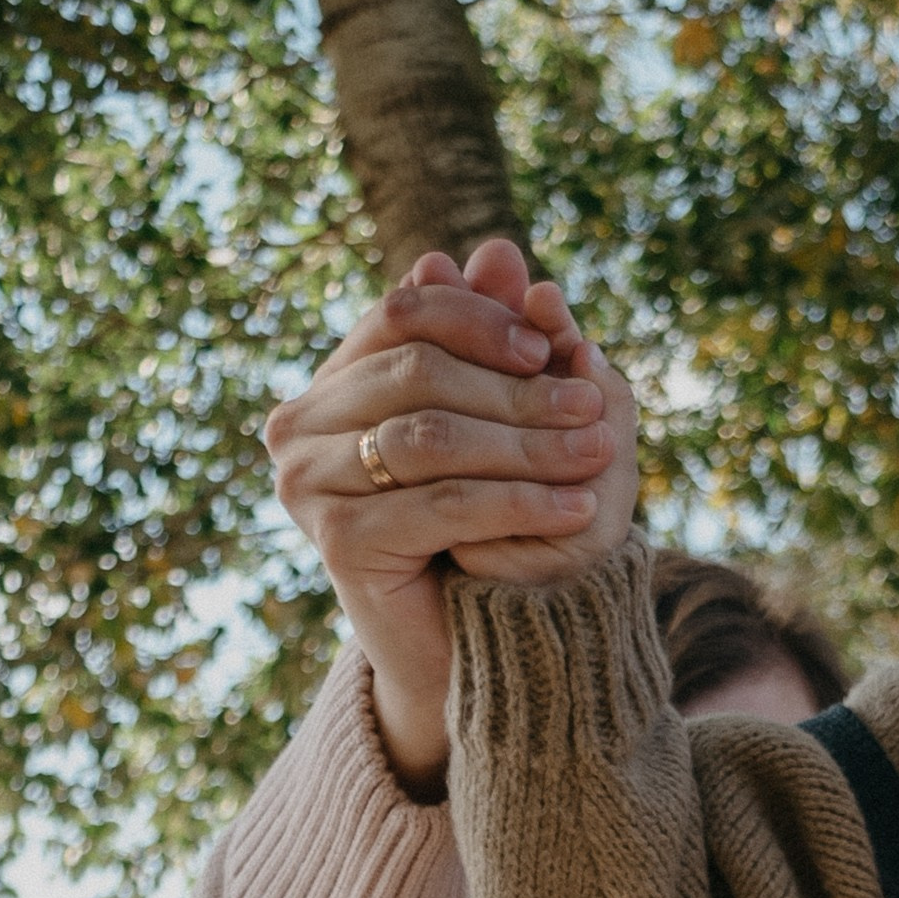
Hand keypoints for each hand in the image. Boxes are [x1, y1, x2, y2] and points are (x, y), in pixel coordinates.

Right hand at [264, 239, 640, 793]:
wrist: (465, 647)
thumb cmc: (485, 527)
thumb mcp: (499, 422)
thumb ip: (493, 339)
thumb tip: (499, 250)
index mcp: (333, 381)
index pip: (401, 312)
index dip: (480, 319)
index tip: (551, 342)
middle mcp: (300, 424)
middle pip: (417, 371)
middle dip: (515, 386)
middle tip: (595, 404)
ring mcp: (306, 483)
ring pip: (430, 435)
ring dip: (526, 442)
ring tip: (598, 453)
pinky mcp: (335, 542)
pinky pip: (441, 504)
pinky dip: (517, 501)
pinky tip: (577, 506)